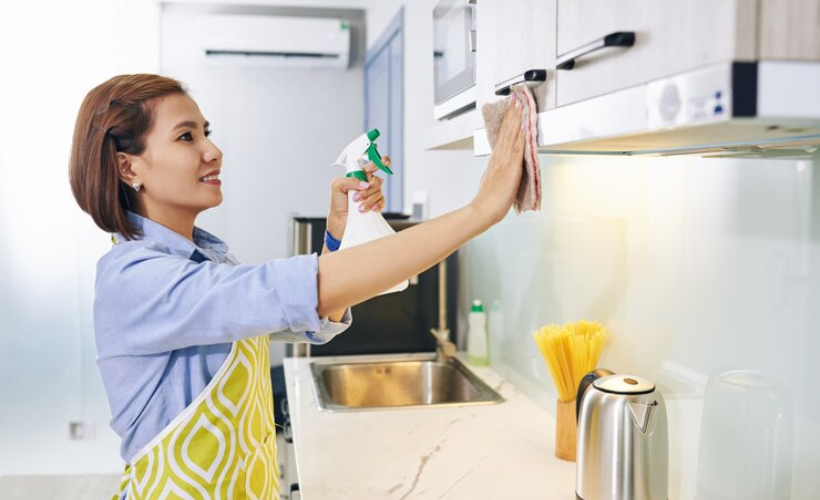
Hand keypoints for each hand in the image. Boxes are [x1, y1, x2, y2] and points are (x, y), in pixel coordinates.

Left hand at [326, 157, 388, 239]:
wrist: (340, 219)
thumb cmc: (338, 201)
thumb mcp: (337, 185)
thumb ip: (349, 180)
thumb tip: (364, 184)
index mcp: (359, 175)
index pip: (372, 165)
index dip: (380, 162)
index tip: (384, 162)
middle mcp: (367, 183)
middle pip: (377, 180)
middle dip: (368, 190)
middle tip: (356, 198)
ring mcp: (373, 194)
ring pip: (378, 192)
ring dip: (368, 200)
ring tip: (358, 207)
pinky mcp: (376, 204)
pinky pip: (382, 202)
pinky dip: (376, 205)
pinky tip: (370, 209)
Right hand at [470, 97, 523, 224]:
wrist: (483, 210)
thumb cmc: (488, 200)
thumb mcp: (493, 181)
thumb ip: (498, 171)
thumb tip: (503, 166)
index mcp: (496, 160)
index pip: (503, 136)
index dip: (508, 121)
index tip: (511, 109)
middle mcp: (499, 157)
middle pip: (507, 131)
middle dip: (512, 114)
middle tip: (516, 99)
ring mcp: (505, 161)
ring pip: (512, 135)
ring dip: (516, 119)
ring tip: (519, 105)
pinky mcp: (511, 168)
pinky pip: (517, 148)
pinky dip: (520, 135)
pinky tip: (524, 126)